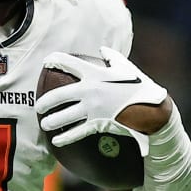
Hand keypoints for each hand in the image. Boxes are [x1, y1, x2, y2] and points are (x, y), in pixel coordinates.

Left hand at [36, 46, 167, 149]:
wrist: (151, 108)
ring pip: (63, 116)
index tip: (45, 62)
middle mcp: (89, 90)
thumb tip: (103, 49)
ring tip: (45, 124)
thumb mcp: (127, 67)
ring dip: (51, 121)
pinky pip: (76, 132)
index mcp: (95, 73)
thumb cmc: (139, 86)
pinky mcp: (96, 123)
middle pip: (58, 95)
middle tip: (39, 107)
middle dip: (45, 102)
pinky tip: (56, 141)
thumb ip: (113, 57)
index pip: (68, 63)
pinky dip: (64, 138)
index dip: (54, 61)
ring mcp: (92, 108)